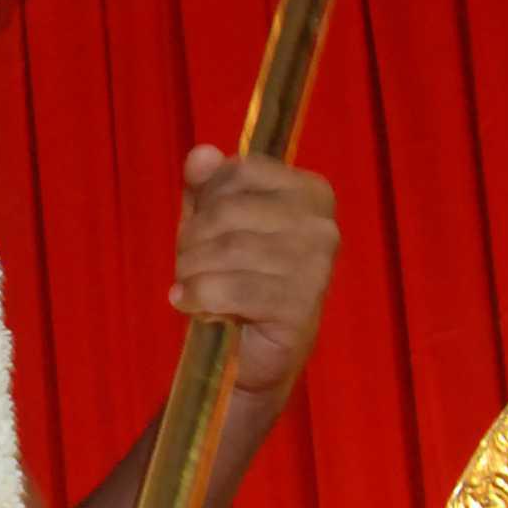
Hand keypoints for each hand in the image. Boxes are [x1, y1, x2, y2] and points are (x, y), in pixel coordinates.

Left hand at [169, 144, 337, 399]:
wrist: (251, 353)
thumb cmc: (234, 277)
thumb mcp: (212, 223)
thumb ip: (205, 186)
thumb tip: (201, 154)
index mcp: (309, 192)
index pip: (241, 170)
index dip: (205, 197)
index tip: (199, 224)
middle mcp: (321, 225)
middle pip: (229, 210)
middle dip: (192, 238)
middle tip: (186, 264)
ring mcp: (316, 266)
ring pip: (228, 249)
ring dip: (192, 270)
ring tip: (188, 285)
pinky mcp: (300, 306)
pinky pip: (233, 288)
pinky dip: (200, 295)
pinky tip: (190, 303)